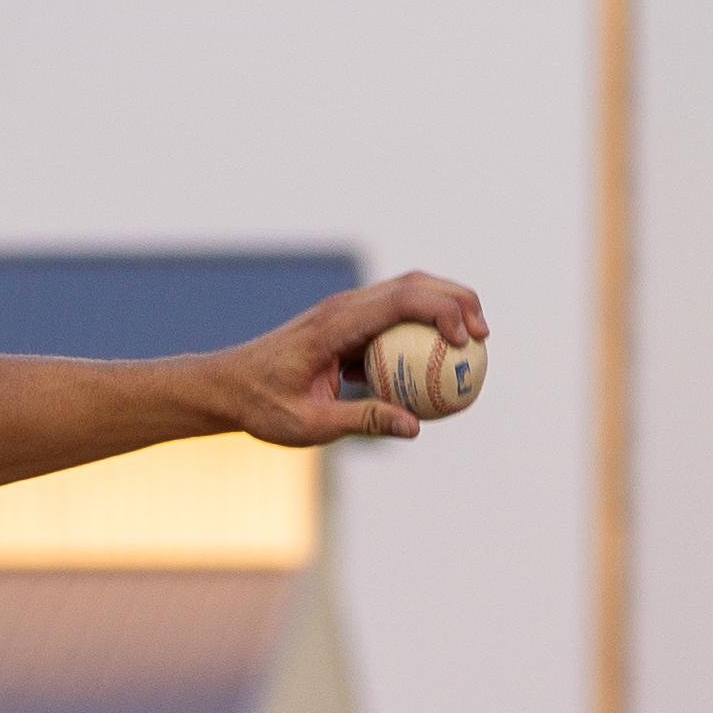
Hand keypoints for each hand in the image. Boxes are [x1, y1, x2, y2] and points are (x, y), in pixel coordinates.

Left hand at [225, 271, 486, 446]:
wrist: (227, 387)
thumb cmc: (263, 407)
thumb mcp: (311, 424)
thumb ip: (364, 421)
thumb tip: (416, 427)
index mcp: (335, 324)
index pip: (400, 301)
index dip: (442, 311)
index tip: (467, 340)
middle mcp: (343, 307)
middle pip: (413, 285)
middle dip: (456, 300)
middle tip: (485, 335)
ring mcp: (345, 311)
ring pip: (406, 294)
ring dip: (442, 309)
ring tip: (473, 342)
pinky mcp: (346, 324)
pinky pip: (392, 318)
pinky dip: (420, 330)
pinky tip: (438, 361)